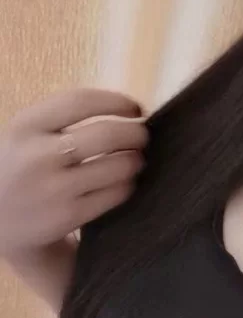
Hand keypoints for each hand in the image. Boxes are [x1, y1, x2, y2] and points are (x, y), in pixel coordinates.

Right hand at [0, 88, 148, 258]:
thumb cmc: (24, 167)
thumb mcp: (28, 135)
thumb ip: (64, 120)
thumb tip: (129, 111)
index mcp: (26, 126)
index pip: (81, 102)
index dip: (116, 102)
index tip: (135, 108)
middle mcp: (37, 156)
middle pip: (106, 134)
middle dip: (135, 133)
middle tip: (143, 136)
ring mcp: (54, 188)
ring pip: (117, 166)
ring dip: (136, 160)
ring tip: (135, 160)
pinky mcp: (68, 215)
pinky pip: (116, 194)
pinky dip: (128, 185)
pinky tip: (123, 182)